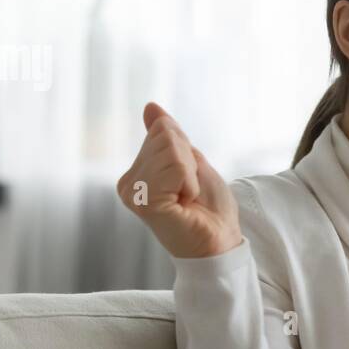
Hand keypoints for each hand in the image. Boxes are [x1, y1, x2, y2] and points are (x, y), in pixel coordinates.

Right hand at [116, 102, 242, 258]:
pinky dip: (190, 183)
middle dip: (188, 161)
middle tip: (190, 191)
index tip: (188, 180)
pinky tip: (185, 203)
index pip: (161, 130)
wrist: (221, 240)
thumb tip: (150, 107)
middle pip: (164, 137)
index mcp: (137, 172)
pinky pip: (175, 169)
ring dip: (190, 174)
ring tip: (187, 198)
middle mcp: (128, 183)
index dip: (186, 151)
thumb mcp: (190, 161)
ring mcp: (133, 194)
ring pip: (170, 151)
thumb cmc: (209, 207)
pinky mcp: (145, 203)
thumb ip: (169, 136)